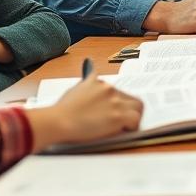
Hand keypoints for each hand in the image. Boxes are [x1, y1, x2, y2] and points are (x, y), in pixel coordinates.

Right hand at [28, 75, 143, 148]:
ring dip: (133, 117)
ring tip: (126, 126)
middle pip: (131, 98)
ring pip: (137, 107)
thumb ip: (87, 81)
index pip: (116, 91)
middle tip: (124, 119)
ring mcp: (115, 102)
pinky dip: (132, 127)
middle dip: (129, 108)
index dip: (118, 102)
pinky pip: (135, 120)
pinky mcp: (118, 116)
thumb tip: (89, 64)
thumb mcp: (76, 89)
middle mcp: (110, 89)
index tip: (115, 109)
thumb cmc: (62, 110)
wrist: (58, 121)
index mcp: (100, 83)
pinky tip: (123, 131)